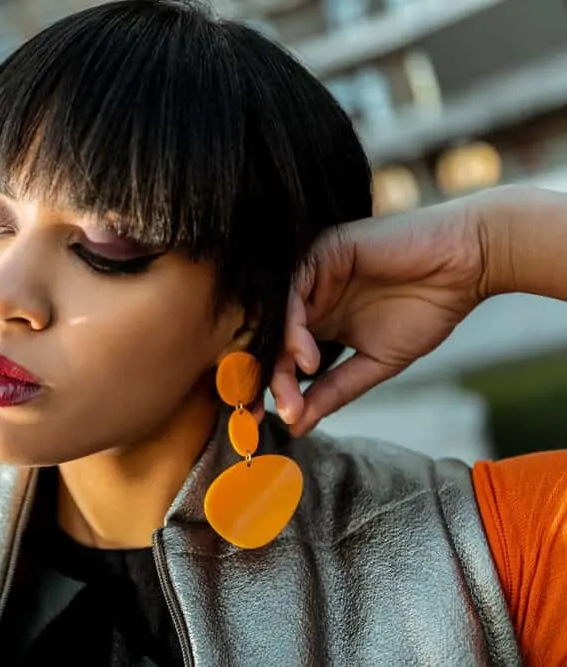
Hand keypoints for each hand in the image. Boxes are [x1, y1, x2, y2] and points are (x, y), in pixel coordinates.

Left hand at [270, 195, 488, 435]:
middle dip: (261, 378)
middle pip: (268, 338)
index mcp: (314, 320)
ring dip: (278, 360)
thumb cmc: (426, 308)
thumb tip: (297, 425)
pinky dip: (293, 328)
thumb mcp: (374, 362)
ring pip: (275, 318)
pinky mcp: (320, 251)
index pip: (278, 355)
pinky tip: (307, 358)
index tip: (263, 422)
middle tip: (260, 415)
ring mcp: (310, 273)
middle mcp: (306, 297)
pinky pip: (293, 291)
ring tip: (288, 394)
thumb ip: (335, 390)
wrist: (466, 264)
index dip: (268, 388)